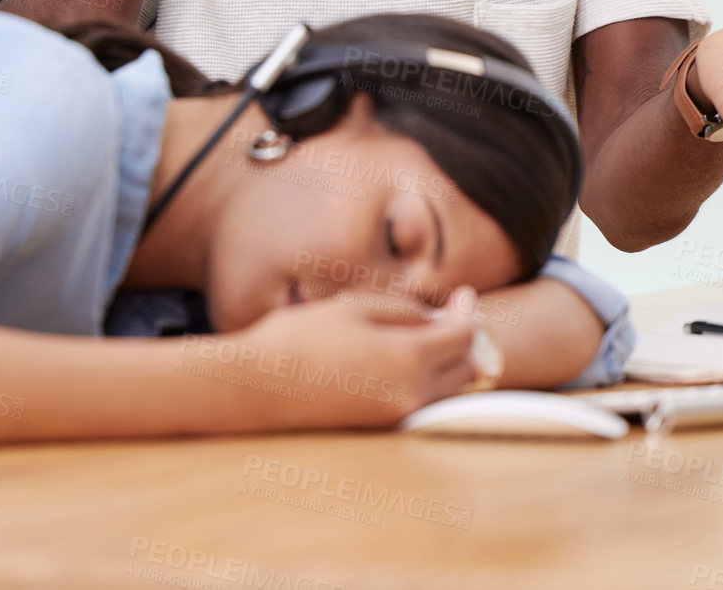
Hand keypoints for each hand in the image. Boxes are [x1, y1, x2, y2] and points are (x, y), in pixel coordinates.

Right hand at [223, 288, 476, 429]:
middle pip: (465, 369)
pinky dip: (428, 381)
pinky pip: (422, 403)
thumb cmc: (300, 338)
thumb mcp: (355, 308)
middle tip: (449, 313)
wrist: (255, 388)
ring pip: (447, 391)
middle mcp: (411, 396)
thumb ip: (405, 311)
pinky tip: (404, 360)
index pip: (463, 336)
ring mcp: (396, 417)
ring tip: (427, 335)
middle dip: (463, 339)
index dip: (466, 311)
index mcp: (408, 359)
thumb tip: (438, 317)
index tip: (463, 293)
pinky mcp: (380, 429)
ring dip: (448, 363)